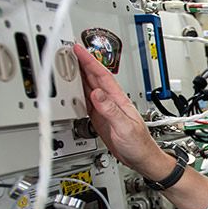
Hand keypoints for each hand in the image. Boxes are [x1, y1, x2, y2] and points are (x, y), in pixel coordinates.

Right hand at [74, 44, 167, 175]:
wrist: (142, 159)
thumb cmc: (140, 144)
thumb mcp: (125, 127)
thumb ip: (110, 110)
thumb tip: (96, 93)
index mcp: (118, 100)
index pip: (102, 75)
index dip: (89, 61)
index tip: (77, 49)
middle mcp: (111, 102)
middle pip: (93, 77)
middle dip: (81, 62)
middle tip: (67, 50)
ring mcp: (105, 109)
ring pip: (88, 87)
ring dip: (77, 74)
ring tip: (65, 63)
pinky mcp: (100, 118)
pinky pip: (85, 101)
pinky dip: (76, 92)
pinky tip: (71, 88)